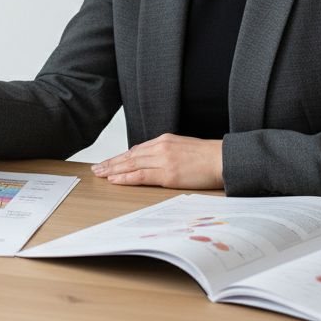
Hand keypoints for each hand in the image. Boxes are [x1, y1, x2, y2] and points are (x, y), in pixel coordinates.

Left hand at [91, 134, 223, 189]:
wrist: (224, 159)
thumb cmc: (207, 156)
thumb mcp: (183, 147)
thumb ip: (165, 151)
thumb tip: (149, 158)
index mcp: (164, 140)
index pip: (136, 149)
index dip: (120, 157)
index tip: (109, 162)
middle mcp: (160, 147)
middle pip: (129, 156)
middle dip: (111, 162)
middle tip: (96, 168)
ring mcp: (163, 160)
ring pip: (131, 165)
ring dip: (113, 170)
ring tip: (100, 174)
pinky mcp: (168, 174)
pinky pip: (141, 176)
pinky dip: (126, 178)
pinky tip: (115, 180)